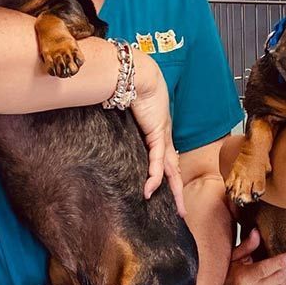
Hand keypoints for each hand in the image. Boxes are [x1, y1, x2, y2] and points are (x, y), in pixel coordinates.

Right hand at [131, 51, 184, 214]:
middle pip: (174, 170)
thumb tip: (104, 129)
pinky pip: (157, 161)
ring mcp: (163, 137)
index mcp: (159, 133)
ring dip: (175, 191)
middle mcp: (164, 137)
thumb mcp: (126, 113)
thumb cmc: (131, 88)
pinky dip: (154, 177)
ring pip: (172, 170)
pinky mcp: (157, 134)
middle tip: (182, 210)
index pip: (166, 160)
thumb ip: (122, 125)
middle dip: (179, 191)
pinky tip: (149, 191)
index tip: (170, 192)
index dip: (169, 177)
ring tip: (178, 209)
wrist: (136, 73)